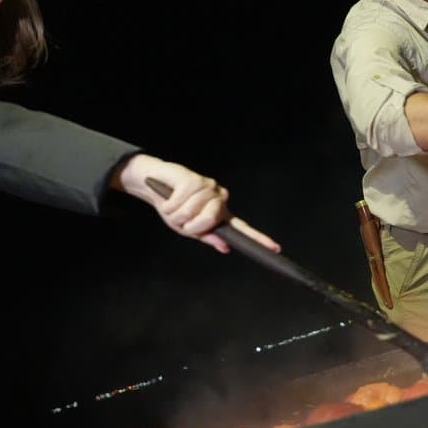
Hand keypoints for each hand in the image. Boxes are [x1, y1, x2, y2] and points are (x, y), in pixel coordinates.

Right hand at [116, 155, 280, 254]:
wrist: (154, 183)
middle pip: (210, 220)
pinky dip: (169, 205)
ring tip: (173, 207)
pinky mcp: (195, 179)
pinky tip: (169, 199)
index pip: (242, 228)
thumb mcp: (187, 228)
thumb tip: (224, 247)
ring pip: (191, 212)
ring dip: (175, 215)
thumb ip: (206, 236)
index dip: (258, 238)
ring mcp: (209, 187)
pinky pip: (180, 202)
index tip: (274, 248)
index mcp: (220, 214)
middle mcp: (219, 199)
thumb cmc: (173, 206)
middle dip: (189, 224)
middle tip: (180, 220)